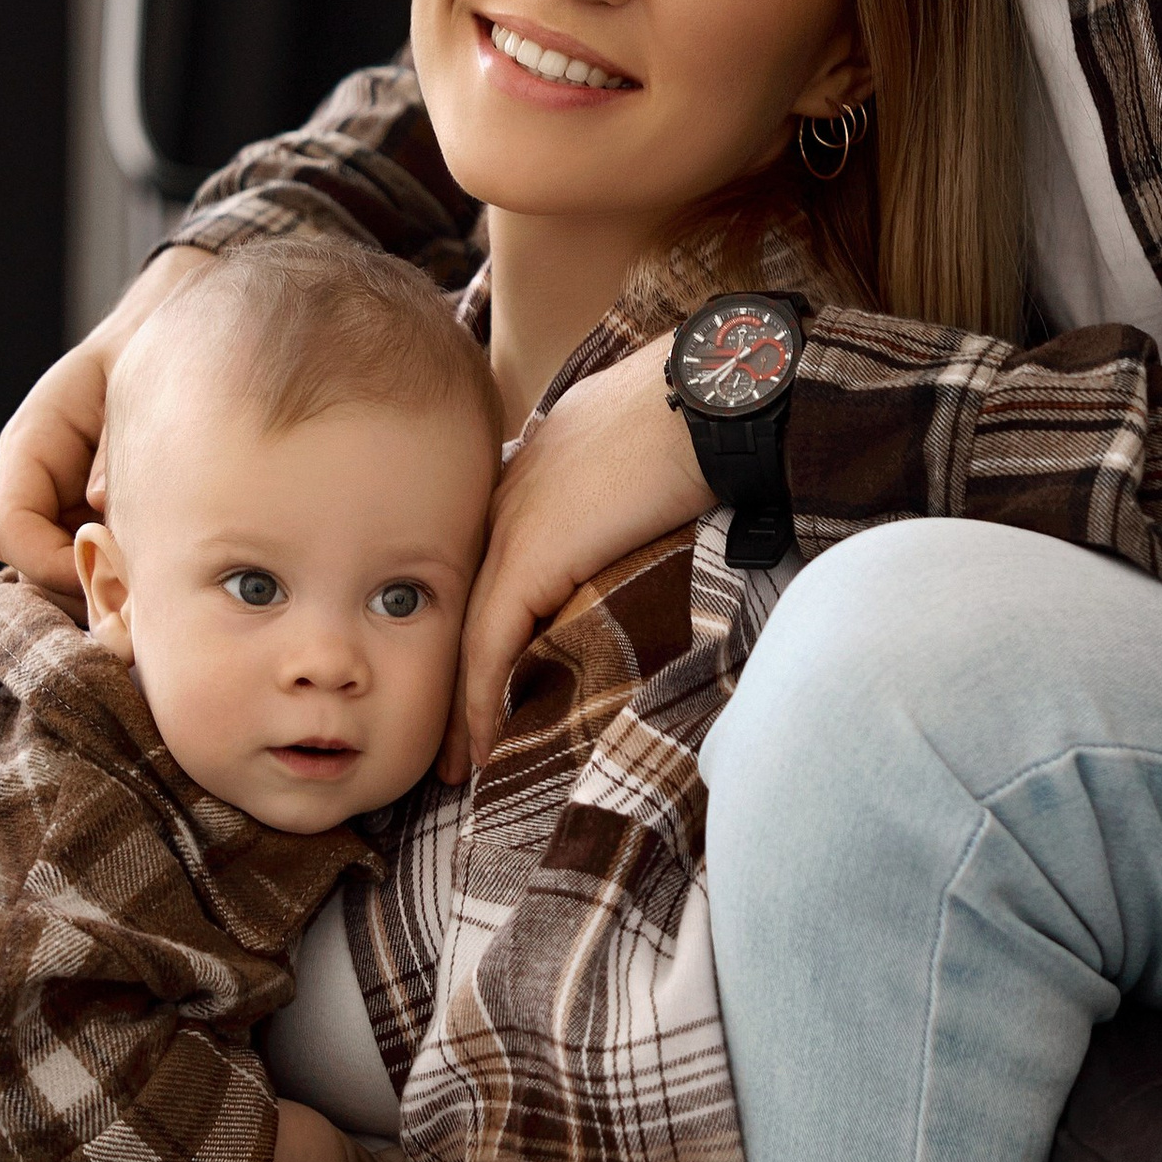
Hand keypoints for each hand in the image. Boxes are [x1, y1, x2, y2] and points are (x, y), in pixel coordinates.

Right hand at [0, 245, 211, 600]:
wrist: (181, 332)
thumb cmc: (154, 354)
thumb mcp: (133, 388)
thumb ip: (113, 449)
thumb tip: (99, 507)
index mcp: (33, 445)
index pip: (10, 530)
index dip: (49, 565)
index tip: (111, 568)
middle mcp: (41, 483)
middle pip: (35, 567)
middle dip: (85, 586)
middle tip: (148, 595)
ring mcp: (68, 505)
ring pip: (68, 575)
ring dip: (110, 585)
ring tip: (167, 580)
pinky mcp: (101, 520)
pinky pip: (101, 564)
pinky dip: (129, 575)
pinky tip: (171, 567)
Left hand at [448, 336, 710, 776]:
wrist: (707, 400)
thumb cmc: (697, 420)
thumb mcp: (641, 455)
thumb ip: (617, 490)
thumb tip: (639, 519)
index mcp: (532, 475)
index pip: (495, 568)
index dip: (488, 627)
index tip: (489, 675)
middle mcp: (506, 500)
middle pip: (469, 605)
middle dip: (459, 674)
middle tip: (454, 741)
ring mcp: (510, 528)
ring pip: (468, 633)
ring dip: (463, 703)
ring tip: (461, 761)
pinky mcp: (527, 559)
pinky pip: (489, 646)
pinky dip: (480, 700)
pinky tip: (483, 745)